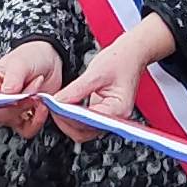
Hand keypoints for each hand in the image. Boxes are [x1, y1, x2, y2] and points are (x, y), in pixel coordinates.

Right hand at [0, 40, 62, 137]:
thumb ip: (13, 76)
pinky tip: (42, 105)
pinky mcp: (23, 118)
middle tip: (31, 92)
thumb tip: (7, 92)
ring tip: (38, 95)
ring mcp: (9, 110)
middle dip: (18, 105)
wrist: (50, 62)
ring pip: (13, 123)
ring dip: (29, 111)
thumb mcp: (21, 62)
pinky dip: (37, 120)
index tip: (14, 97)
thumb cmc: (30, 57)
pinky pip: (27, 129)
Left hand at [55, 16, 177, 127]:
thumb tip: (58, 101)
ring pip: (83, 129)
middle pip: (84, 132)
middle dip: (66, 121)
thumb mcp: (95, 73)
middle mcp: (115, 118)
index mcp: (118, 109)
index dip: (70, 118)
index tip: (56, 108)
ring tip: (59, 104)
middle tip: (54, 107)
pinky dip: (74, 115)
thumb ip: (76, 90)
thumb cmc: (121, 60)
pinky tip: (67, 104)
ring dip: (69, 119)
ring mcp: (109, 117)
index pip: (89, 123)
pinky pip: (85, 121)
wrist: (132, 54)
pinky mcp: (103, 112)